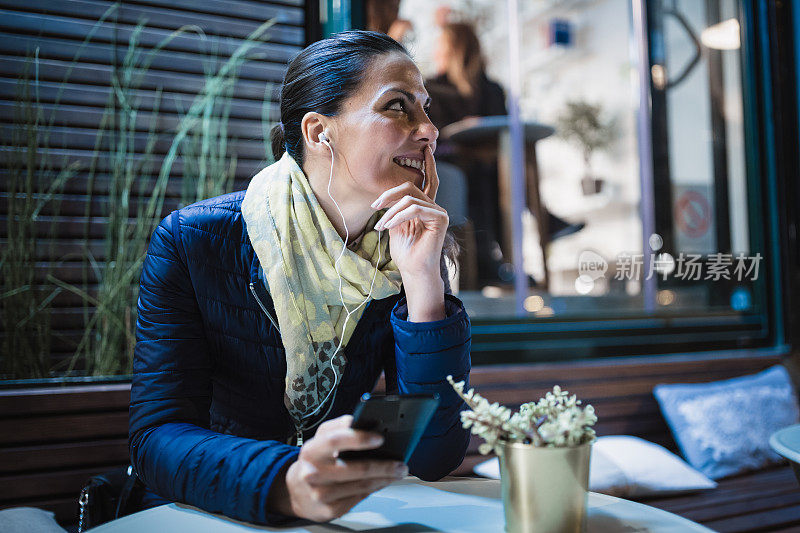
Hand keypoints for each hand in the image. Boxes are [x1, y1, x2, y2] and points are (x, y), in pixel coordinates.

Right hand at [270, 415, 407, 521]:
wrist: (296, 491)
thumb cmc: (315, 459)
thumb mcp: (321, 438)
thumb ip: (340, 425)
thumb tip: (366, 420)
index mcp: (312, 451)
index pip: (336, 440)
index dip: (359, 438)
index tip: (380, 437)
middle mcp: (314, 474)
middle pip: (357, 469)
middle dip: (385, 466)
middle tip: (401, 464)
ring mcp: (322, 494)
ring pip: (362, 486)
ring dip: (385, 479)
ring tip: (398, 472)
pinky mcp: (330, 510)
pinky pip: (360, 498)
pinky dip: (375, 488)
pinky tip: (382, 482)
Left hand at [372, 145, 447, 278]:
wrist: (413, 270)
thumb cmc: (404, 251)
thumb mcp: (395, 225)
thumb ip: (395, 208)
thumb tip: (386, 196)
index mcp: (424, 206)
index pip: (427, 180)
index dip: (428, 164)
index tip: (425, 149)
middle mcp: (434, 206)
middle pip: (411, 186)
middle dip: (389, 194)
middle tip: (374, 206)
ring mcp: (439, 211)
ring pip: (409, 198)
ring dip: (390, 212)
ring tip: (381, 226)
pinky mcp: (440, 218)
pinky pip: (415, 208)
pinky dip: (398, 216)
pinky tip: (388, 227)